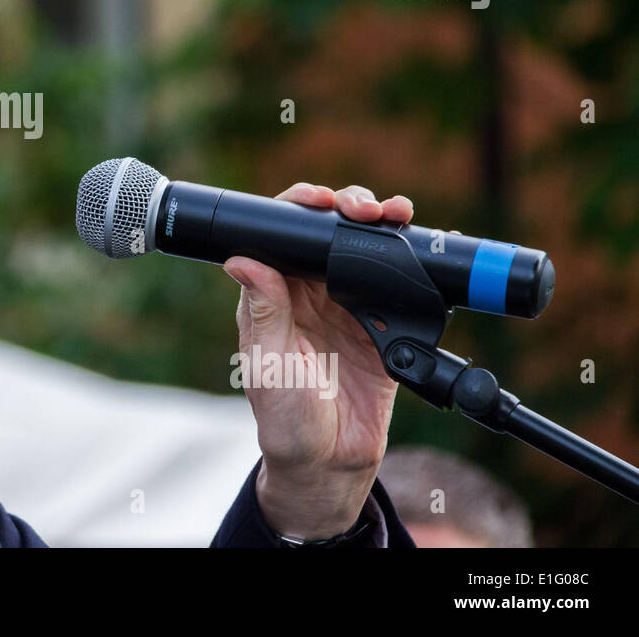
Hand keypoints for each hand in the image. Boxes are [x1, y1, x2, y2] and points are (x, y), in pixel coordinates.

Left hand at [222, 183, 414, 540]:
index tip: (320, 201)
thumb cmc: (285, 418)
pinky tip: (424, 254)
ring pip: (368, 252)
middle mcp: (311, 294)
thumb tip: (242, 261)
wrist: (329, 464)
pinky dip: (415, 268)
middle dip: (352, 209)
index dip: (302, 208)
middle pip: (331, 233)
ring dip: (385, 229)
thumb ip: (264, 312)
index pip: (284, 234)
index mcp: (275, 294)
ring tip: (398, 216)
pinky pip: (402, 289)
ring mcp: (350, 308)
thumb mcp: (270, 364)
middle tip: (368, 208)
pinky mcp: (385, 329)